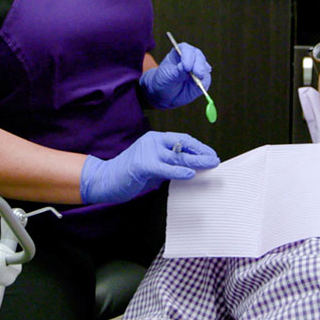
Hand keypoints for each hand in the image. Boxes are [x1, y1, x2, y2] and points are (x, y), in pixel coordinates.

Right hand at [80, 131, 219, 204]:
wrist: (105, 179)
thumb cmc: (130, 174)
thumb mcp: (154, 166)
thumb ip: (169, 164)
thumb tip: (192, 168)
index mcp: (156, 139)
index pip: (182, 140)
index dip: (199, 147)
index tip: (211, 154)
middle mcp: (152, 142)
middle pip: (182, 145)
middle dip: (201, 153)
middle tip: (215, 159)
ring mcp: (147, 152)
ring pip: (176, 156)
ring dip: (195, 161)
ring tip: (209, 164)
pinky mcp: (141, 165)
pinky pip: (164, 168)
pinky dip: (178, 171)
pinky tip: (189, 174)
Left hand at [139, 43, 211, 108]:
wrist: (165, 93)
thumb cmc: (164, 80)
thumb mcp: (167, 75)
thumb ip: (176, 71)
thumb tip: (184, 67)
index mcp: (180, 52)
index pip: (187, 50)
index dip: (188, 57)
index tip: (186, 67)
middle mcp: (192, 57)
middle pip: (199, 57)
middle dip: (199, 65)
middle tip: (198, 74)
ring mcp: (198, 68)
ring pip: (204, 68)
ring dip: (202, 74)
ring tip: (197, 82)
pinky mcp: (203, 79)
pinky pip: (206, 80)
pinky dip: (204, 83)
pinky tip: (200, 86)